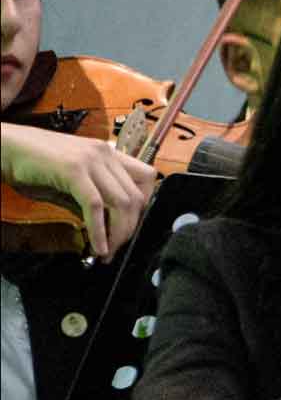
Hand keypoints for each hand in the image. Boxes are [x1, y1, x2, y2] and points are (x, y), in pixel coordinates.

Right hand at [0, 123, 156, 255]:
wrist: (5, 148)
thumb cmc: (33, 166)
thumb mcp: (71, 182)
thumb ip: (92, 199)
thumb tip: (108, 227)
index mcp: (109, 153)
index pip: (147, 178)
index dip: (144, 206)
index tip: (131, 226)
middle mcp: (105, 153)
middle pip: (137, 196)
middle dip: (130, 228)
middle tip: (116, 249)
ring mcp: (91, 160)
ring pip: (122, 202)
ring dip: (118, 234)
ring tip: (107, 252)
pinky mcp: (74, 170)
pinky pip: (95, 206)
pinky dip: (99, 231)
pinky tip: (96, 247)